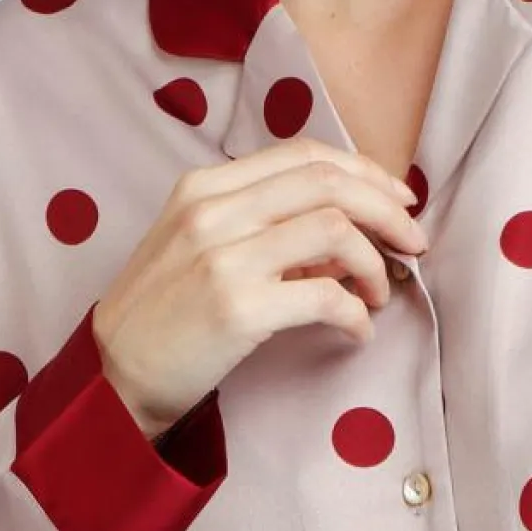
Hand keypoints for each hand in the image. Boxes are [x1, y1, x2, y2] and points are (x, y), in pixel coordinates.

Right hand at [91, 139, 428, 439]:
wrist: (117, 375)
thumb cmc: (167, 314)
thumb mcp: (200, 245)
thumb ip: (261, 223)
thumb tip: (346, 227)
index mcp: (204, 187)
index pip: (304, 155)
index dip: (365, 172)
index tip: (397, 201)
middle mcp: (213, 211)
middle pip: (328, 183)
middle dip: (387, 211)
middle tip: (413, 243)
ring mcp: (224, 257)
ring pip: (336, 230)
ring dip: (375, 264)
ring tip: (377, 295)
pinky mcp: (238, 308)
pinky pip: (327, 296)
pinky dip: (358, 314)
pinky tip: (357, 331)